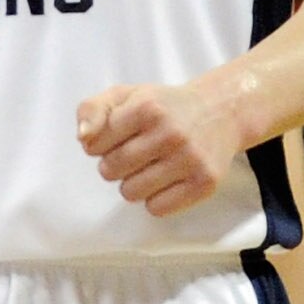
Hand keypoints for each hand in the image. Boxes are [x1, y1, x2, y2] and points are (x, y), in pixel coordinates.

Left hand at [77, 80, 245, 214]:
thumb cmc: (163, 107)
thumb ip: (91, 109)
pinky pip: (157, 208)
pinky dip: (156, 199)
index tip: (117, 137)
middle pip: (110, 171)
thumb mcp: (124, 95)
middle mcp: (171, 132)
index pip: (93, 145)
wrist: (220, 112)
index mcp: (147, 107)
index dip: (99, 145)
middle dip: (115, 164)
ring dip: (134, 183)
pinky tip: (167, 179)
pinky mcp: (205, 182)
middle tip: (136, 152)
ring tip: (151, 165)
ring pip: (131, 193)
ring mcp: (190, 158)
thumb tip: (83, 137)